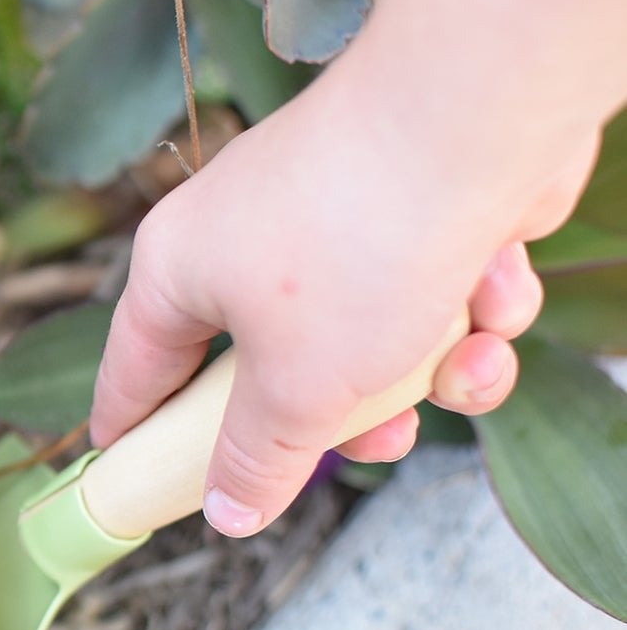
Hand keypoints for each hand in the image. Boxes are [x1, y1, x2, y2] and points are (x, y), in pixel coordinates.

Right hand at [89, 62, 593, 537]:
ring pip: (365, 342)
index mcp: (178, 270)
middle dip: (339, 418)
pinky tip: (495, 289)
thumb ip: (254, 460)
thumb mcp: (296, 390)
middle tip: (375, 442)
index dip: (134, 436)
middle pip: (269, 371)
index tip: (133, 484)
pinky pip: (427, 293)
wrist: (477, 113)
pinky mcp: (410, 207)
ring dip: (423, 370)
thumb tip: (224, 515)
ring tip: (462, 361)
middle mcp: (240, 239)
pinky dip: (468, 307)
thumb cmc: (357, 247)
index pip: (134, 371)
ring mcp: (327, 220)